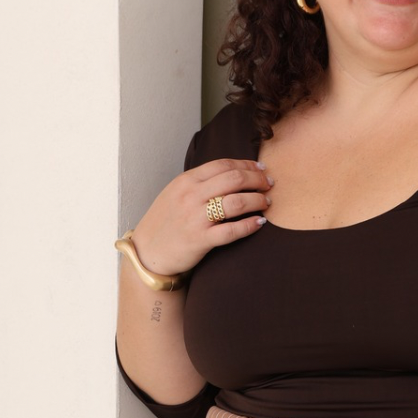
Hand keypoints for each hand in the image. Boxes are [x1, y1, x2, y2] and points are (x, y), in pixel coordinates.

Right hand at [129, 158, 272, 276]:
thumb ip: (199, 182)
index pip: (223, 165)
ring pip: (236, 202)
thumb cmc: (165, 221)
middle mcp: (191, 196)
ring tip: (267, 202)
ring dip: (257, 200)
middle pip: (234, 179)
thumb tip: (231, 173)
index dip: (247, 165)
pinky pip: (232, 231)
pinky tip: (260, 223)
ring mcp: (196, 218)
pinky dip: (250, 225)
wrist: (148, 252)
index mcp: (186, 181)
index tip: (261, 170)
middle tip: (269, 184)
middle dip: (257, 180)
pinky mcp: (200, 240)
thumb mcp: (176, 193)